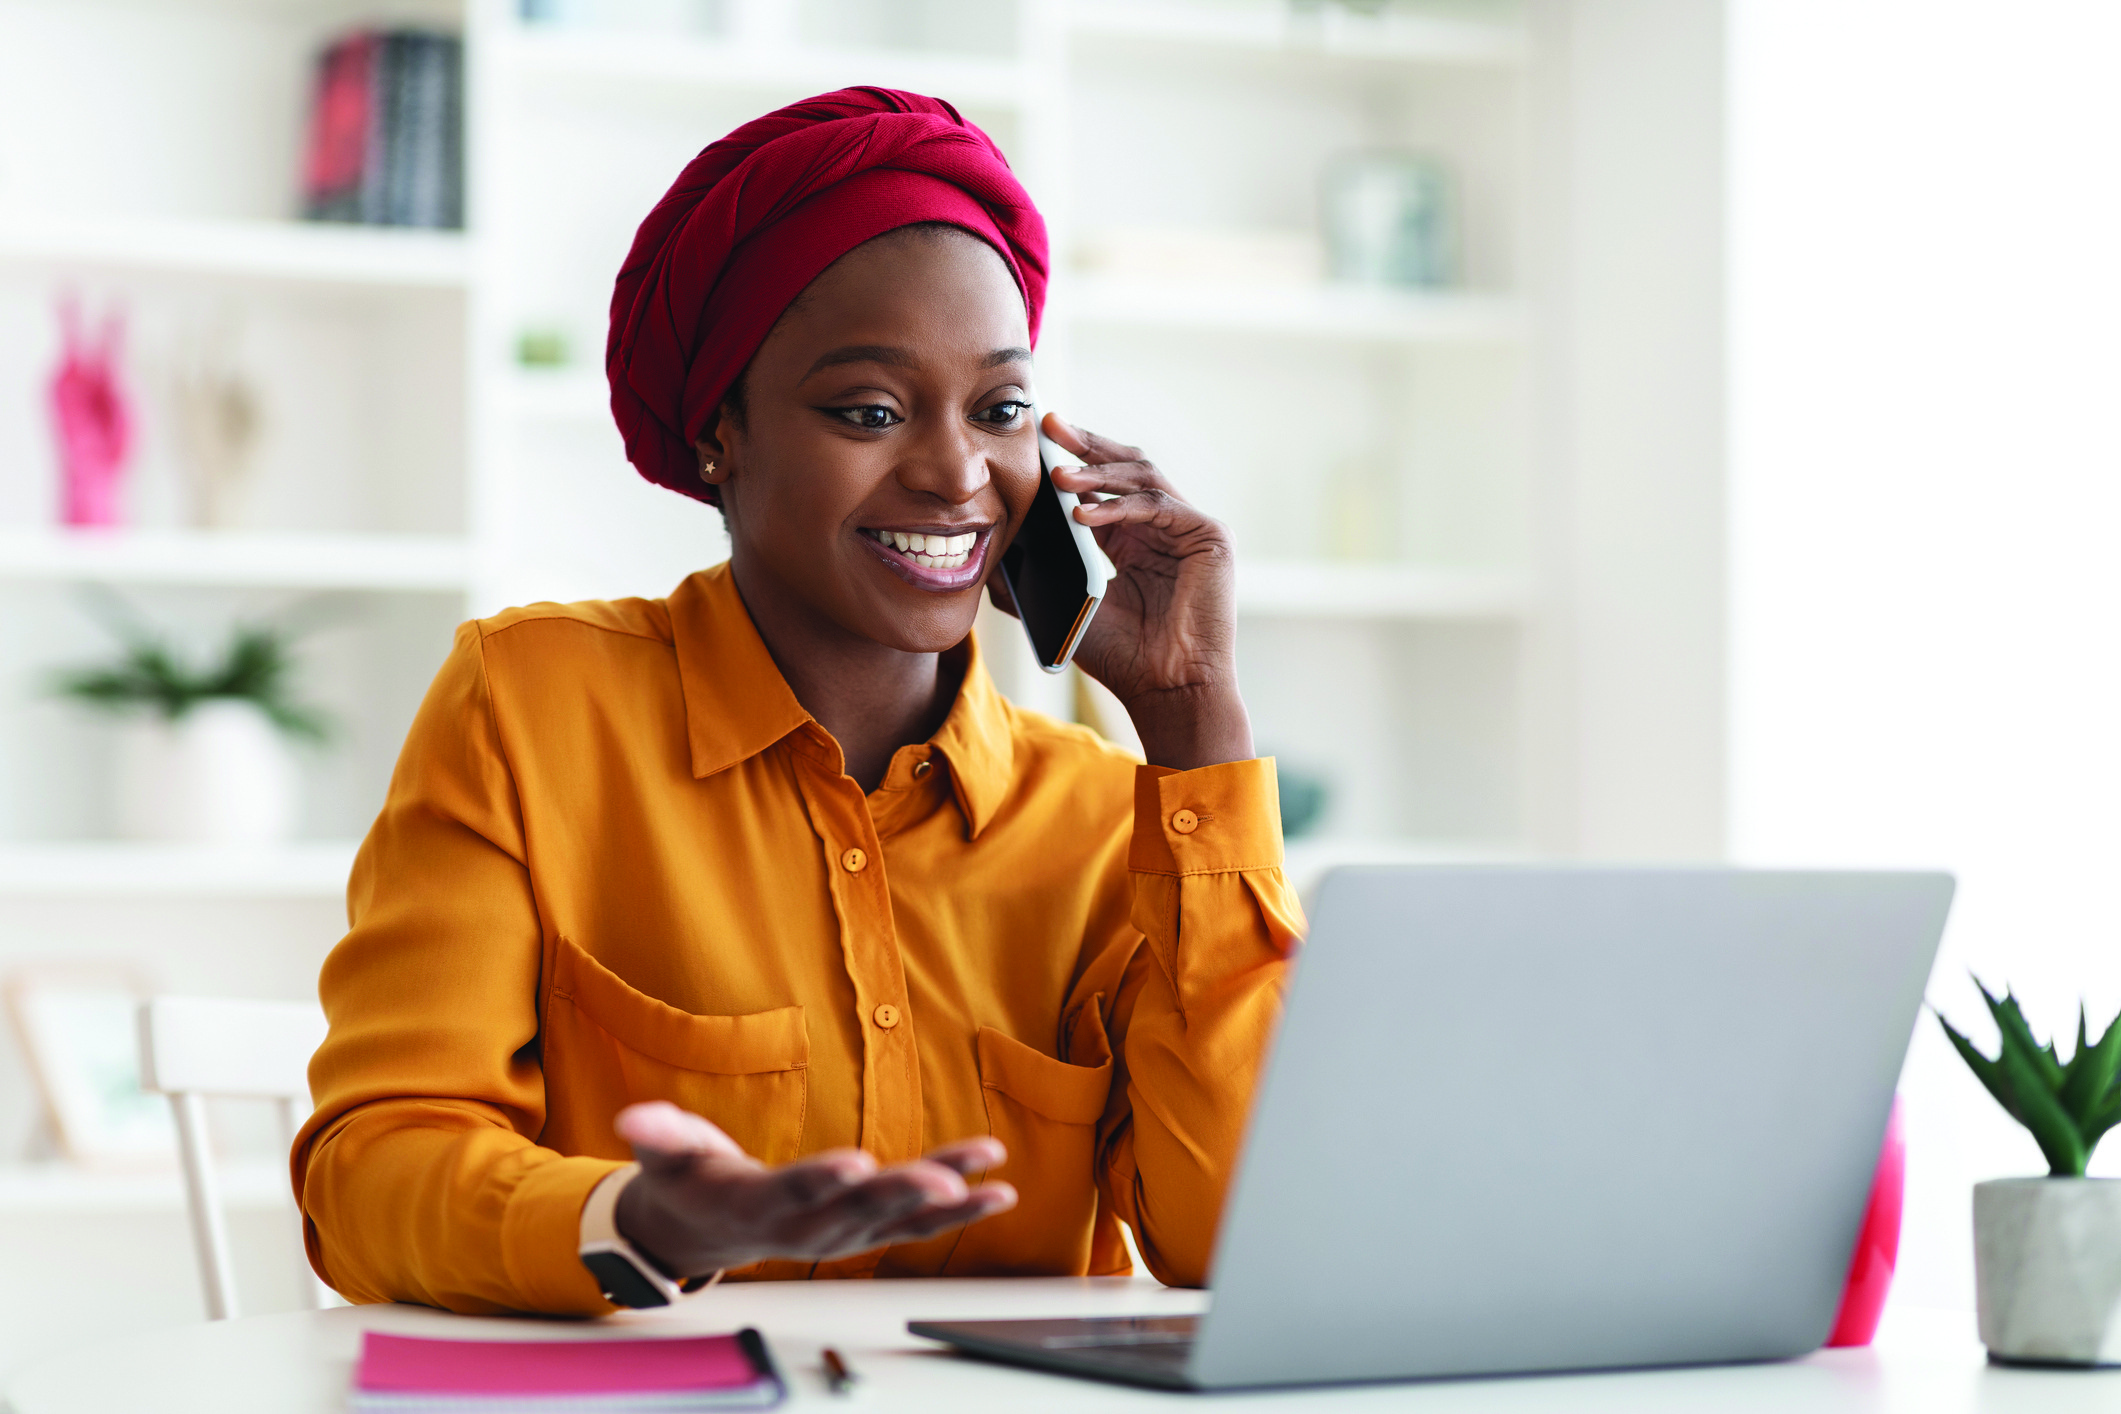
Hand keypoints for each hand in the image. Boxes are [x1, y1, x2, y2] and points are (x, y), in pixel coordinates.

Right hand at [610, 1102, 1015, 1277]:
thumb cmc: (693, 1183)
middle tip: (944, 1182)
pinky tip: (997, 1189)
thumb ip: (658, 1135)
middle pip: (859, 1211)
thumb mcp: (667, 1156)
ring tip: (992, 1184)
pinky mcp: (866, 1228)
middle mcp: (808, 1226)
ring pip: (899, 1220)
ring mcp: (842, 1232)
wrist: (707, 1231)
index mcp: (760, 1203)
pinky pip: (918, 1223)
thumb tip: (632, 1117)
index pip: (794, 1191)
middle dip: (903, 1196)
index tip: (856, 1163)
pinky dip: (959, 1208)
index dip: (824, 1179)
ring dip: (948, 1204)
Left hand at [1007, 412, 1252, 770]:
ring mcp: (1189, 529)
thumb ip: (1031, 581)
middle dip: (1087, 444)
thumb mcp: (1066, 608)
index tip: (1035, 442)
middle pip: (1125, 466)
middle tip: (1050, 426)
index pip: (1101, 487)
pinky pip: (1159, 505)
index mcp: (1133, 540)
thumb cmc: (1123, 658)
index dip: (1072, 461)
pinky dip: (1119, 506)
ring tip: (1058, 474)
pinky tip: (1083, 515)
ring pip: (1142, 476)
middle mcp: (1163, 528)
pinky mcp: (1210, 536)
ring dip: (1097, 472)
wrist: (1167, 689)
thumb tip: (987, 556)